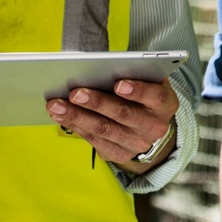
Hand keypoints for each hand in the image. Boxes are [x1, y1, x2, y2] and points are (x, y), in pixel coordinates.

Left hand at [46, 78, 177, 173]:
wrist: (150, 127)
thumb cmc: (144, 94)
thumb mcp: (148, 80)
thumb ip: (134, 72)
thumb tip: (102, 67)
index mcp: (165, 103)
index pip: (154, 96)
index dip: (137, 90)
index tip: (118, 84)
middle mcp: (154, 126)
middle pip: (123, 114)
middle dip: (97, 102)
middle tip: (75, 92)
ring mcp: (137, 144)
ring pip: (104, 129)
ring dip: (77, 116)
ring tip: (56, 105)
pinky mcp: (119, 154)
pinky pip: (95, 140)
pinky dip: (76, 127)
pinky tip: (60, 116)